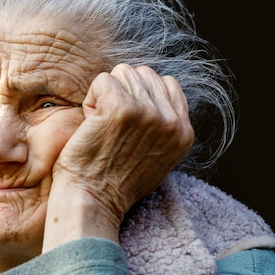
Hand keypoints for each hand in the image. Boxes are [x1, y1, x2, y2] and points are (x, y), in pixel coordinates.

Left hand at [43, 64, 193, 248]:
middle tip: (111, 127)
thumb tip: (154, 98)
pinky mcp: (121, 106)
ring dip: (105, 96)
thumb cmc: (114, 183)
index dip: (140, 95)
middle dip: (122, 93)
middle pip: (143, 74)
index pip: (167, 83)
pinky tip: (91, 125)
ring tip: (102, 127)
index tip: (126, 123)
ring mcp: (147, 112)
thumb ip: (162, 126)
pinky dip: (90, 100)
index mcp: (184, 132)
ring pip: (122, 73)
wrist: (91, 201)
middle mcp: (171, 121)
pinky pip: (102, 80)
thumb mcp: (156, 157)